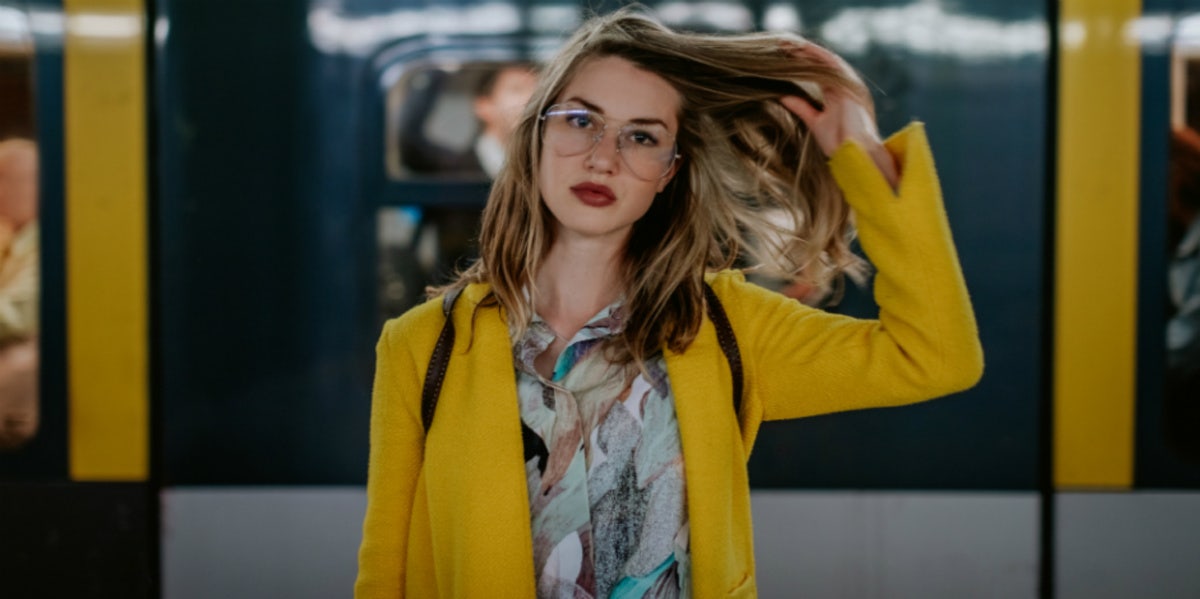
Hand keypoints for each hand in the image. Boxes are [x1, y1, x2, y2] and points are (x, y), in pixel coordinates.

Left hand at [778, 43, 898, 188]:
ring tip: (789, 45)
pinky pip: (831, 63)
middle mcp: (843, 87)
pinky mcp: (849, 84)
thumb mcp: (815, 122)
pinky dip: (817, 55)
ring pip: (826, 61)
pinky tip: (802, 49)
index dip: (801, 66)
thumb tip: (784, 96)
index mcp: (837, 96)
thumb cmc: (839, 144)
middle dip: (803, 55)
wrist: (855, 154)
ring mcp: (848, 84)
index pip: (817, 75)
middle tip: (782, 46)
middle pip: (821, 65)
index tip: (782, 59)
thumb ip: (802, 108)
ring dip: (808, 51)